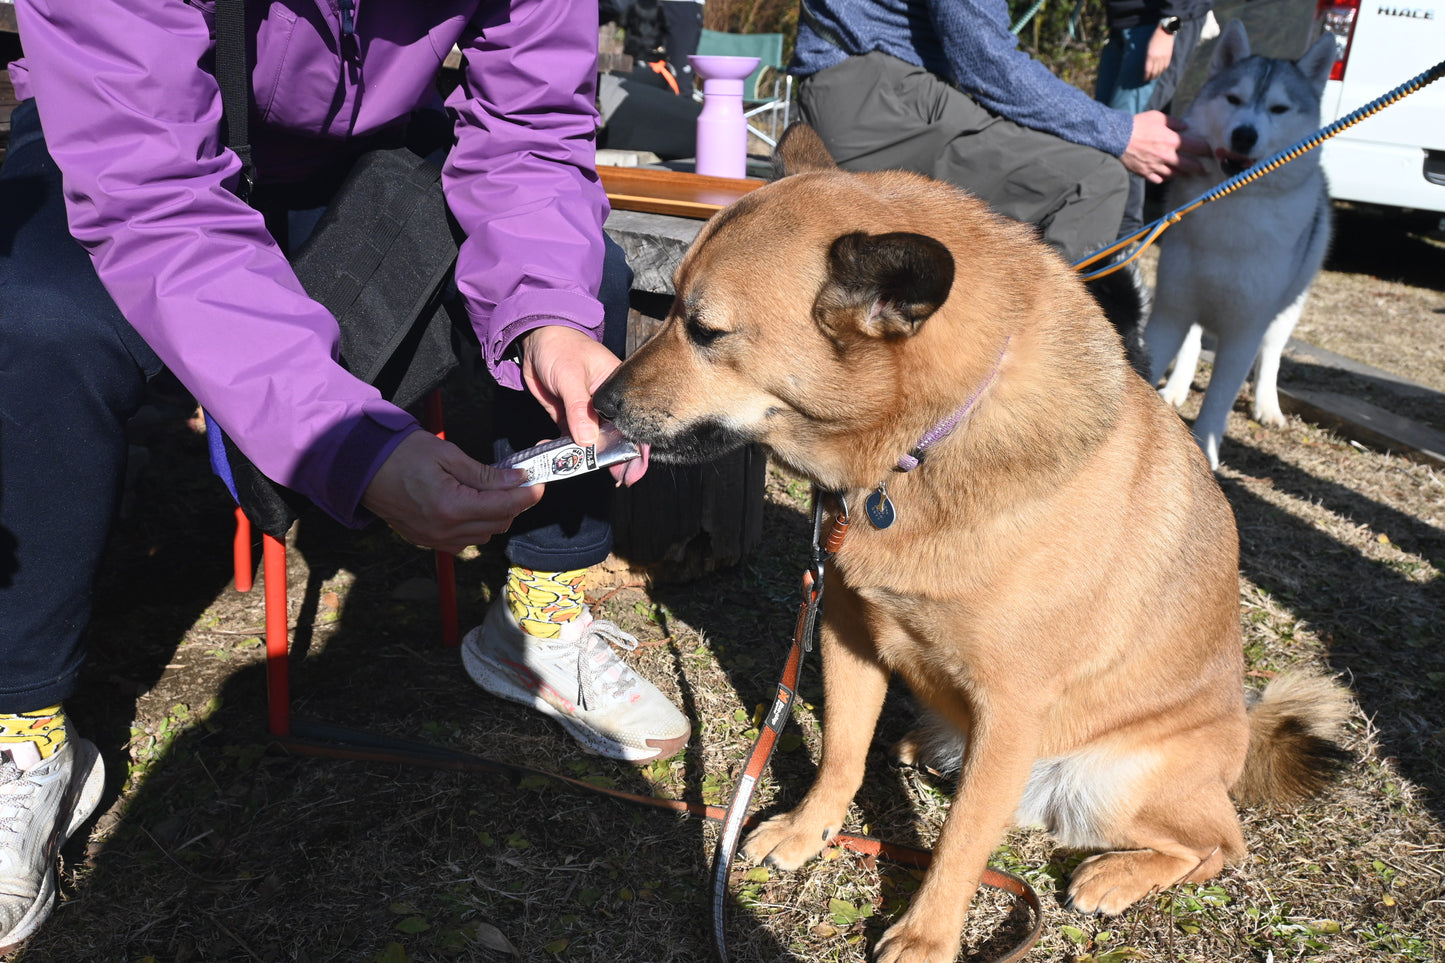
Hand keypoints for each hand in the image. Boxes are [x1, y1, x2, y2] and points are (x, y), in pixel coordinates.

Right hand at [361, 429, 543, 553]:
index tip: (538, 483)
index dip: (527, 495)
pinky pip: (464, 539)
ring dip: (495, 515)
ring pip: (484, 535)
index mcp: (451, 507)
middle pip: (498, 524)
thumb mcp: (448, 456)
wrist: (361, 468)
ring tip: (492, 490)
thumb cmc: (402, 454)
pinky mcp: (427, 541)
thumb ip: (485, 473)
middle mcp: (445, 531)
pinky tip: (470, 503)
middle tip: (517, 482)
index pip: (504, 507)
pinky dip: (476, 524)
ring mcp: (435, 540)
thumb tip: (516, 479)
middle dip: (513, 504)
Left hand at [518, 324, 648, 485]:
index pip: (635, 422)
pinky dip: (563, 451)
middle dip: (616, 460)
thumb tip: (588, 440)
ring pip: (593, 443)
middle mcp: (607, 406)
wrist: (535, 340)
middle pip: (616, 438)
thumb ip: (579, 408)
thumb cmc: (560, 347)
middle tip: (617, 480)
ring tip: (578, 470)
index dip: (638, 448)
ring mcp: (587, 414)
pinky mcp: (569, 419)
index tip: (635, 470)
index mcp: (618, 391)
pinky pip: (570, 440)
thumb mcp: (570, 375)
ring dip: (586, 459)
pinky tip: (555, 457)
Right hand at [1122, 110, 1208, 182]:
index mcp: (1172, 141)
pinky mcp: (1146, 172)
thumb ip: (1174, 122)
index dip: (1205, 150)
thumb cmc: (1139, 124)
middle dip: (1199, 169)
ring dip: (1183, 174)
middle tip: (1204, 171)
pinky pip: (1159, 179)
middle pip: (1189, 166)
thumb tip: (1185, 126)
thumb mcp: (1158, 117)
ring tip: (1187, 174)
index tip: (1210, 152)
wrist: (1119, 137)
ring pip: (1175, 174)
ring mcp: (1156, 166)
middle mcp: (1167, 156)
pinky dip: (1165, 178)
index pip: (1195, 147)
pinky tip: (1167, 176)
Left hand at [1144, 26, 1174, 80]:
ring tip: (1154, 77)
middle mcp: (1157, 58)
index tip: (1144, 78)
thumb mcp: (1147, 49)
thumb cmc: (1153, 39)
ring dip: (1157, 75)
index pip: (1148, 70)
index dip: (1146, 76)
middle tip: (1149, 79)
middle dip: (1151, 77)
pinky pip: (1165, 66)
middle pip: (1154, 72)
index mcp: (1150, 56)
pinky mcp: (1169, 56)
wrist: (1165, 32)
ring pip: (1160, 70)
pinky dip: (1162, 70)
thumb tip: (1147, 67)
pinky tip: (1160, 72)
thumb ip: (1147, 58)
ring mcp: (1164, 58)